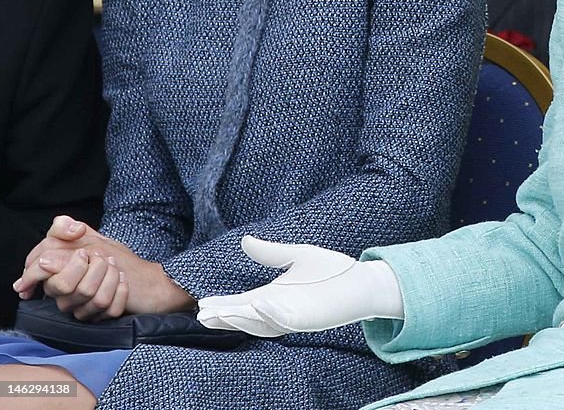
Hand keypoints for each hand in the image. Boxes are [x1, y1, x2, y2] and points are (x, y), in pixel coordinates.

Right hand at [15, 215, 194, 315]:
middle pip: (64, 287)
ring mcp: (81, 309)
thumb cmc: (109, 255)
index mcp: (53, 276)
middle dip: (91, 266)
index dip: (56, 262)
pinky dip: (121, 290)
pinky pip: (108, 309)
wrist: (142, 276)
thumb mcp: (86, 235)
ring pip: (89, 297)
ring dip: (110, 276)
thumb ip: (65, 227)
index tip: (83, 254)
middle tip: (104, 258)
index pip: (36, 272)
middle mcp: (63, 296)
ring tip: (115, 267)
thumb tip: (70, 229)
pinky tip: (123, 281)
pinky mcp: (100, 319)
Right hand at [197, 236, 402, 336]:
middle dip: (225, 317)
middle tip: (203, 315)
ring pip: (260, 323)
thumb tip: (244, 240)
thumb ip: (271, 253)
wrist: (360, 280)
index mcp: (273, 295)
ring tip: (218, 313)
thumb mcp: (296, 256)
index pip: (242, 303)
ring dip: (240, 319)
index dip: (223, 305)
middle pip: (245, 317)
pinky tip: (257, 304)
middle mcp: (279, 309)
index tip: (203, 304)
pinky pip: (284, 320)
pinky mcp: (307, 319)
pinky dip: (268, 315)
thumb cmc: (330, 270)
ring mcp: (292, 316)